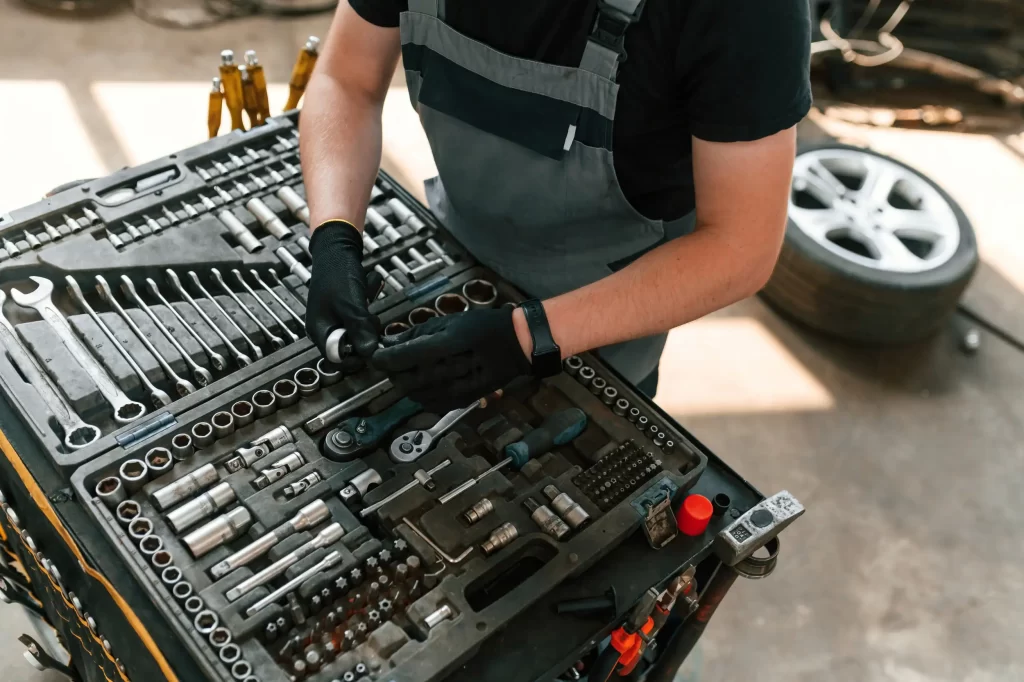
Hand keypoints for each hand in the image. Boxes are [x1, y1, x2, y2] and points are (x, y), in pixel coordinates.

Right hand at [305, 220, 379, 357]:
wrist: (337, 247)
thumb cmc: (337, 273)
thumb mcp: (350, 304)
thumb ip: (359, 329)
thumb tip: (369, 352)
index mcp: (319, 330)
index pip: (336, 359)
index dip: (356, 358)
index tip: (372, 349)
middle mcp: (325, 328)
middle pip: (350, 347)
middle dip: (364, 334)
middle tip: (371, 319)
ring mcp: (335, 318)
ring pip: (358, 332)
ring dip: (367, 320)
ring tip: (367, 302)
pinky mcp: (344, 310)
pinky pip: (360, 319)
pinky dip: (366, 309)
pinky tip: (367, 293)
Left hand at [374, 307, 532, 411]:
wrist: (514, 346)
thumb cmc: (482, 328)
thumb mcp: (447, 322)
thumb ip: (415, 334)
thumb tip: (389, 343)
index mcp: (440, 347)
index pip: (395, 360)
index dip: (380, 358)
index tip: (378, 355)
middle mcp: (444, 372)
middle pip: (401, 381)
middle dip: (393, 372)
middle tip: (395, 362)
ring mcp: (452, 390)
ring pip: (413, 395)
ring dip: (407, 384)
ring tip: (412, 371)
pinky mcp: (459, 401)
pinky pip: (429, 403)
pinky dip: (422, 394)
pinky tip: (428, 382)